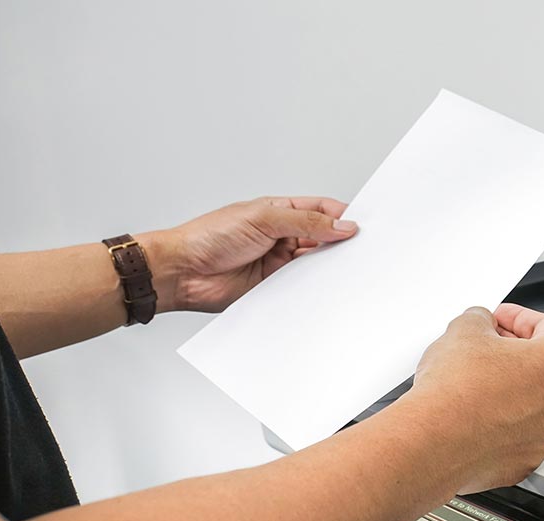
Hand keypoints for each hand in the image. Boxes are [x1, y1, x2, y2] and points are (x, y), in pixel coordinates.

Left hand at [141, 197, 357, 312]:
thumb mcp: (263, 218)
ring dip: (328, 266)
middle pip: (323, 238)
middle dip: (340, 243)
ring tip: (344, 268)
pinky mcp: (274, 287)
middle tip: (360, 249)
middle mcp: (282, 236)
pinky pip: (302, 287)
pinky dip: (314, 287)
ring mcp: (278, 263)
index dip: (342, 216)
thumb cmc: (209, 236)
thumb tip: (341, 225)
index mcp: (279, 212)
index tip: (361, 225)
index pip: (321, 210)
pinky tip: (323, 286)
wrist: (182, 272)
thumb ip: (306, 222)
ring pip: (315, 264)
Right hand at [391, 304, 543, 494]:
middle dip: (512, 353)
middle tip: (485, 347)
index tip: (501, 319)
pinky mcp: (522, 461)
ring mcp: (543, 435)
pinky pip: (516, 433)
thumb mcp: (464, 329)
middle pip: (541, 367)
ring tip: (474, 380)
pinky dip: (499, 421)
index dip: (518, 317)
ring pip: (530, 403)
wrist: (431, 441)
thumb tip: (480, 324)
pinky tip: (474, 411)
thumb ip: (481, 318)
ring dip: (507, 388)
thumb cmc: (453, 393)